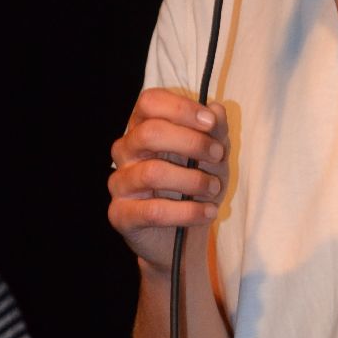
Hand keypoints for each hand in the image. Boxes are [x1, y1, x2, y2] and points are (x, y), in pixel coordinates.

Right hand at [108, 89, 227, 273]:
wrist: (184, 235)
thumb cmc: (195, 184)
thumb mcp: (214, 154)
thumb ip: (216, 130)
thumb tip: (215, 110)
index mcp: (144, 127)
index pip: (149, 102)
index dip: (181, 108)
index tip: (210, 123)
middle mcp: (126, 151)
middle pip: (149, 132)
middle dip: (191, 142)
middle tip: (218, 155)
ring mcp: (120, 183)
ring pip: (152, 172)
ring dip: (193, 180)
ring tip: (214, 188)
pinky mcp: (120, 215)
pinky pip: (153, 211)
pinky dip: (187, 212)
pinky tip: (208, 212)